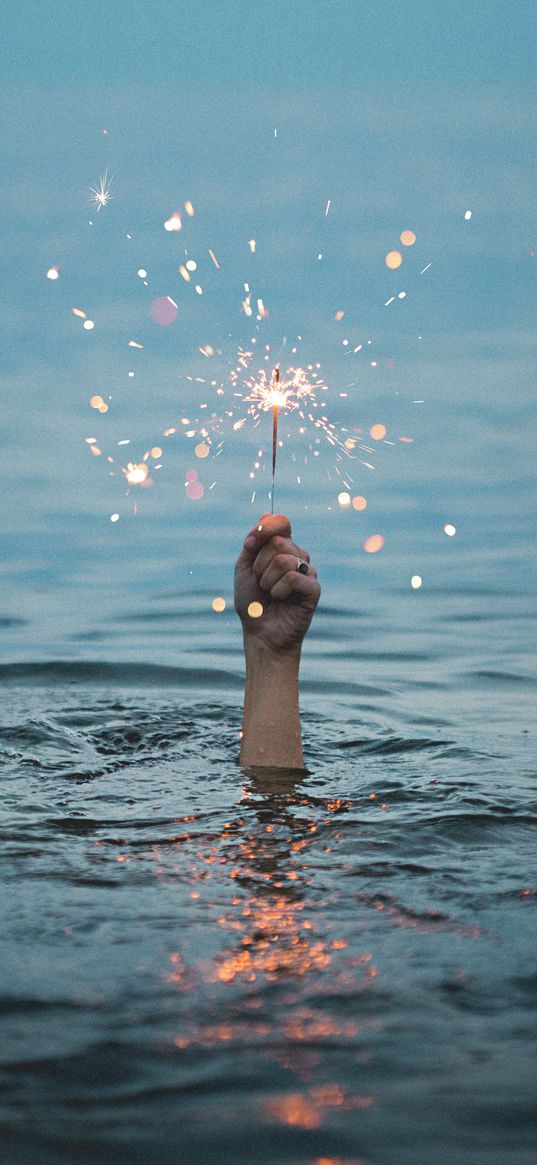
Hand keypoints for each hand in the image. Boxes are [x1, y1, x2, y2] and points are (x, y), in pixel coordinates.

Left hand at [234, 513, 320, 655]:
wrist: (260, 633)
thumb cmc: (252, 602)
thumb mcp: (245, 567)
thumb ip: (254, 542)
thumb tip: (266, 514)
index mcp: (283, 548)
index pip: (282, 522)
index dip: (266, 528)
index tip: (250, 544)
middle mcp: (298, 556)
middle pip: (278, 542)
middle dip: (259, 564)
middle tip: (260, 581)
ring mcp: (308, 572)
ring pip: (284, 560)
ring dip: (267, 580)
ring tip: (270, 593)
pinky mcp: (314, 589)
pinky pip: (293, 577)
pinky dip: (278, 590)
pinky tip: (280, 599)